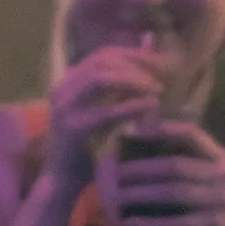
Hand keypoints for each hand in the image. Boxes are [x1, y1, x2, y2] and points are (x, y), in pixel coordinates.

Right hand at [43, 46, 168, 185]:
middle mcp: (62, 89)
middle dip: (135, 64)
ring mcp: (64, 108)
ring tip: (157, 89)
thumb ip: (124, 82)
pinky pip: (105, 111)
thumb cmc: (89, 146)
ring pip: (100, 78)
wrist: (63, 181)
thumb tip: (148, 44)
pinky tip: (151, 105)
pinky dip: (131, 105)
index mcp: (68, 82)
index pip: (103, 54)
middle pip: (102, 61)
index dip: (133, 53)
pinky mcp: (72, 129)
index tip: (159, 63)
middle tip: (162, 75)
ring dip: (133, 80)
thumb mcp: (108, 108)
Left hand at [101, 120, 224, 225]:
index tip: (135, 130)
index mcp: (221, 160)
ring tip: (117, 196)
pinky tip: (131, 225)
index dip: (162, 130)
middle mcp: (222, 175)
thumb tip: (149, 159)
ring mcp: (220, 200)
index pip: (192, 134)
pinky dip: (151, 224)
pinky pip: (176, 224)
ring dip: (141, 194)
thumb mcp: (221, 180)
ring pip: (173, 193)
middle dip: (141, 168)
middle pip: (174, 166)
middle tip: (114, 170)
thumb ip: (195, 168)